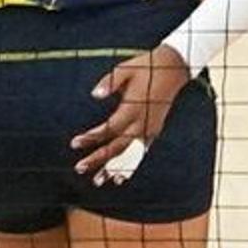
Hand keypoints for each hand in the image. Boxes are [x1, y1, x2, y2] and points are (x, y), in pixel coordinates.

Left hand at [72, 46, 192, 181]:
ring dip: (114, 169)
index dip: (91, 137)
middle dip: (98, 159)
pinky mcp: (155, 131)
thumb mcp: (125, 69)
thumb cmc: (146, 67)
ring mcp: (150, 129)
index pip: (109, 129)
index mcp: (133, 109)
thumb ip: (109, 82)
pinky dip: (130, 166)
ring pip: (130, 155)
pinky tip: (120, 177)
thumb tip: (94, 94)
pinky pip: (141, 153)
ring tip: (99, 181)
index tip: (74, 143)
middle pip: (117, 147)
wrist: (173, 68)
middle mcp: (142, 123)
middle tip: (79, 168)